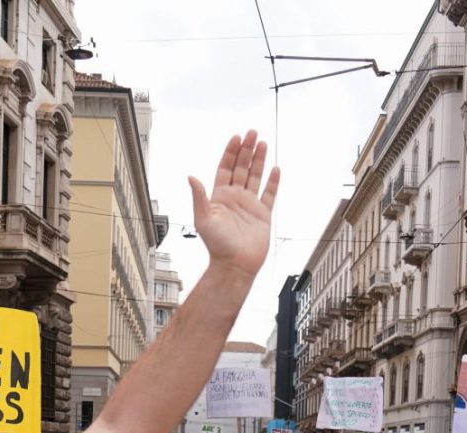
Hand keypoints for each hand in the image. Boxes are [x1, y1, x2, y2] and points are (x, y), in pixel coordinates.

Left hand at [188, 131, 279, 277]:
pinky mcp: (263, 215)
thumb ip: (199, 197)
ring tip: (263, 143)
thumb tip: (191, 177)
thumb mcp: (203, 219)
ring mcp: (249, 205)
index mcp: (219, 197)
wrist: (235, 265)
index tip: (236, 138)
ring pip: (255, 177)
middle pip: (241, 168)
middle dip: (246, 150)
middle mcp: (235, 198)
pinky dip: (273, 182)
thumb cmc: (217, 245)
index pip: (225, 168)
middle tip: (252, 133)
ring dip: (259, 160)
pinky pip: (269, 194)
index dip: (230, 153)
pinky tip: (275, 169)